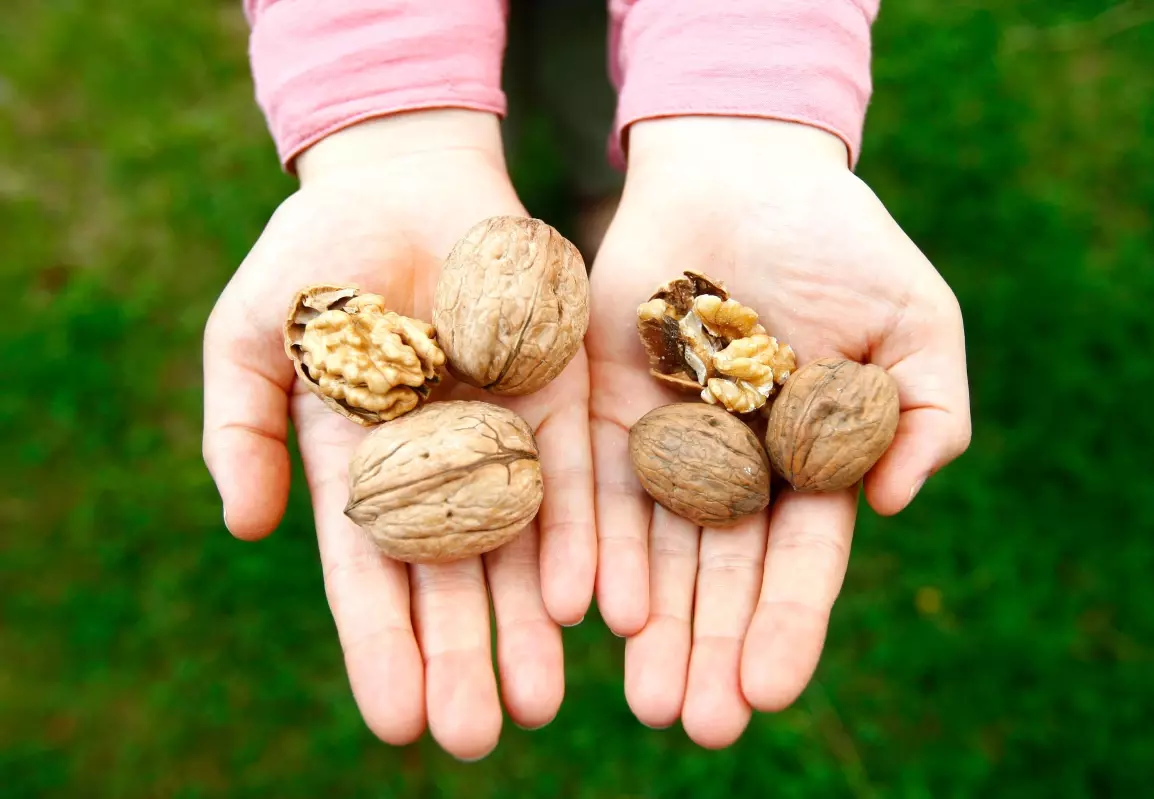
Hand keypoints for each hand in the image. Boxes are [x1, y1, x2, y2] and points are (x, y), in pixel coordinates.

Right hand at [202, 110, 594, 759]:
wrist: (403, 179)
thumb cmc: (314, 254)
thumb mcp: (250, 335)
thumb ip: (239, 426)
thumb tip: (243, 526)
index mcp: (362, 467)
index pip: (371, 574)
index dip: (381, 646)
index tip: (395, 722)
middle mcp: (439, 467)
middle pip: (454, 577)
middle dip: (465, 656)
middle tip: (482, 735)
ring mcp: (503, 435)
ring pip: (521, 545)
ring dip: (531, 623)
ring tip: (543, 698)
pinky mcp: (560, 395)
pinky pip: (576, 475)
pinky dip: (582, 536)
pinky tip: (591, 602)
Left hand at [588, 117, 970, 746]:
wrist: (742, 169)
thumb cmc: (842, 240)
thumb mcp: (917, 323)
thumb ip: (927, 414)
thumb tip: (892, 504)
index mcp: (804, 460)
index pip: (796, 560)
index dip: (784, 625)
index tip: (769, 691)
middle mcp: (728, 464)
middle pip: (716, 572)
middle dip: (709, 648)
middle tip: (695, 724)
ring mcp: (659, 437)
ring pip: (651, 545)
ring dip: (648, 622)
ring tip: (643, 694)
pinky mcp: (595, 401)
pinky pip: (589, 481)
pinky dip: (589, 540)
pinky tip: (587, 605)